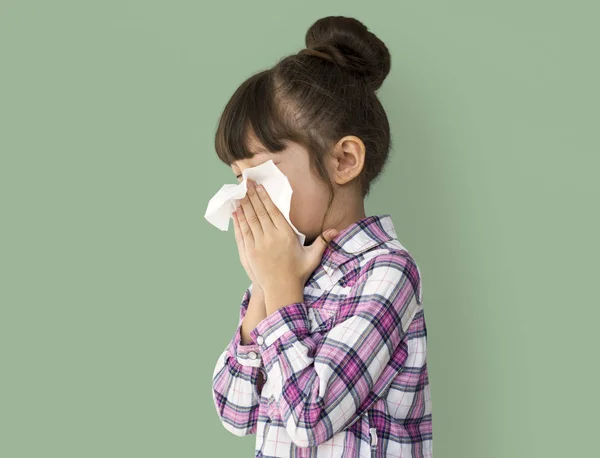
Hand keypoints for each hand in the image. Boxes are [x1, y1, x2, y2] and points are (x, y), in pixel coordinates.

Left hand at [233, 179, 338, 293]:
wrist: (281, 291)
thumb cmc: (298, 273)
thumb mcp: (313, 257)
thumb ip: (323, 241)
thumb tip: (336, 231)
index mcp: (285, 235)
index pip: (272, 211)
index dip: (264, 197)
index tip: (258, 187)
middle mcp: (270, 237)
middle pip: (259, 212)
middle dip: (251, 196)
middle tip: (246, 183)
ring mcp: (258, 244)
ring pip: (249, 220)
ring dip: (244, 205)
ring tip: (239, 193)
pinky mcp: (249, 252)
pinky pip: (243, 232)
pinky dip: (239, 221)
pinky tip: (236, 212)